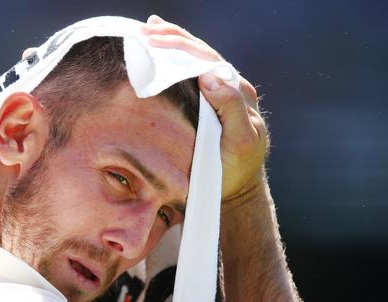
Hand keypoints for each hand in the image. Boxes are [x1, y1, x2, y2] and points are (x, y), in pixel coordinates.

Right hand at [142, 15, 268, 201]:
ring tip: (150, 29)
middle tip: (146, 31)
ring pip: (195, 59)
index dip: (182, 48)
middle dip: (174, 39)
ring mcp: (218, 92)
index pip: (207, 60)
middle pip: (200, 53)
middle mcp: (230, 86)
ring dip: (173, 42)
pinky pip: (191, 72)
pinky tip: (160, 46)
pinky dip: (175, 56)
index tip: (156, 41)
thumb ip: (231, 109)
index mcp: (238, 92)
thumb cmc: (237, 168)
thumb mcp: (241, 141)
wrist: (235, 187)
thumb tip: (209, 77)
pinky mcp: (207, 101)